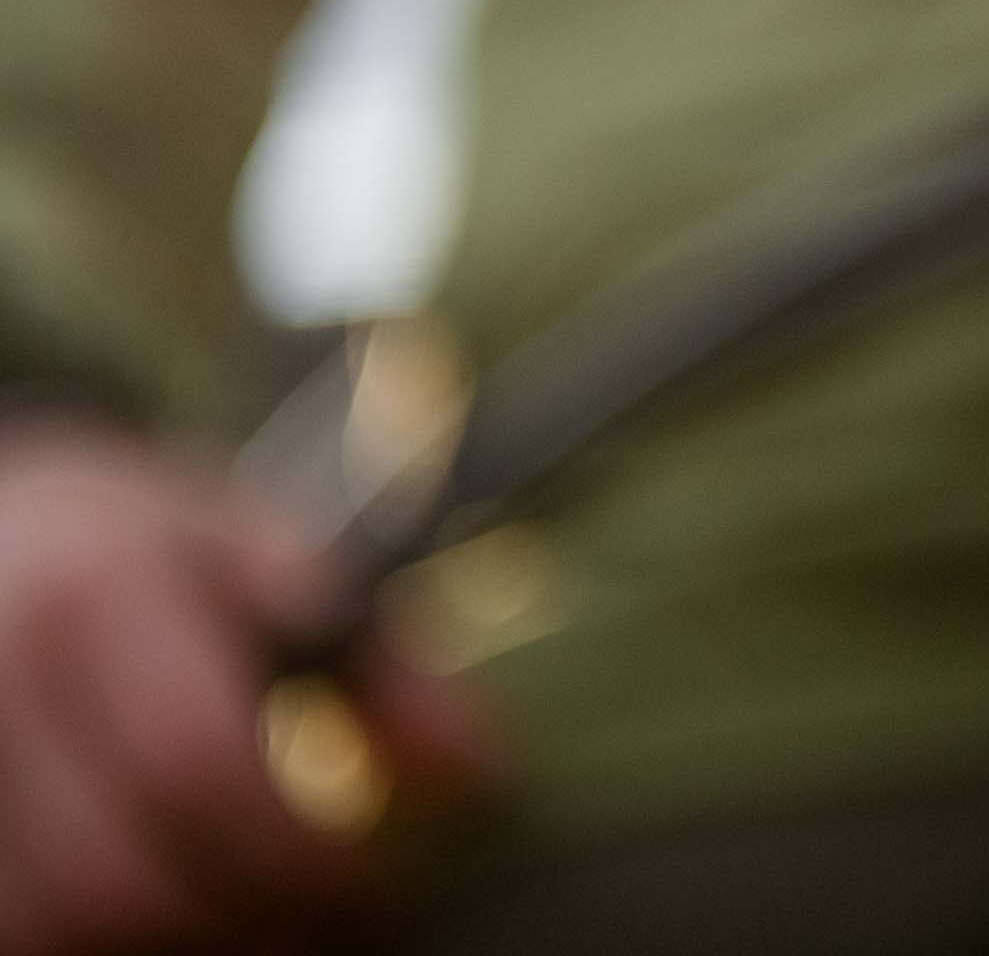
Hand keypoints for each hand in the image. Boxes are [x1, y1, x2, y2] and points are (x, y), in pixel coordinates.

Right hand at [0, 421, 489, 952]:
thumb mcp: (275, 563)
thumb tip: (478, 778)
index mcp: (95, 593)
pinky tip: (170, 919)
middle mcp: (1, 684)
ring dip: (169, 948)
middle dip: (238, 922)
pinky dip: (98, 947)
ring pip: (54, 930)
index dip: (301, 852)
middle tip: (322, 925)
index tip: (376, 888)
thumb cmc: (150, 558)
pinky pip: (17, 938)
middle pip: (115, 880)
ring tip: (254, 924)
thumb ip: (387, 662)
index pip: (198, 764)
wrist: (1, 537)